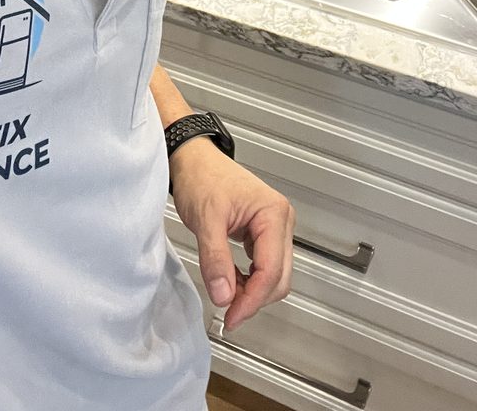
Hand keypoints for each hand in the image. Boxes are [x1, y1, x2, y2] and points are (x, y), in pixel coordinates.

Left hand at [169, 138, 294, 330]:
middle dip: (255, 299)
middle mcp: (281, 221)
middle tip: (227, 314)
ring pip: (275, 275)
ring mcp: (275, 227)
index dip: (252, 300)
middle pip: (280, 278)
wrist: (195, 160)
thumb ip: (216, 259)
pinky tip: (230, 282)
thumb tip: (225, 296)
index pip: (271, 270)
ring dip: (253, 292)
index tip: (231, 317)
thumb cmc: (203, 178)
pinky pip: (265, 266)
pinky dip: (250, 281)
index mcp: (273, 214)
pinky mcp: (265, 233)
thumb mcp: (206, 219)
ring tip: (226, 295)